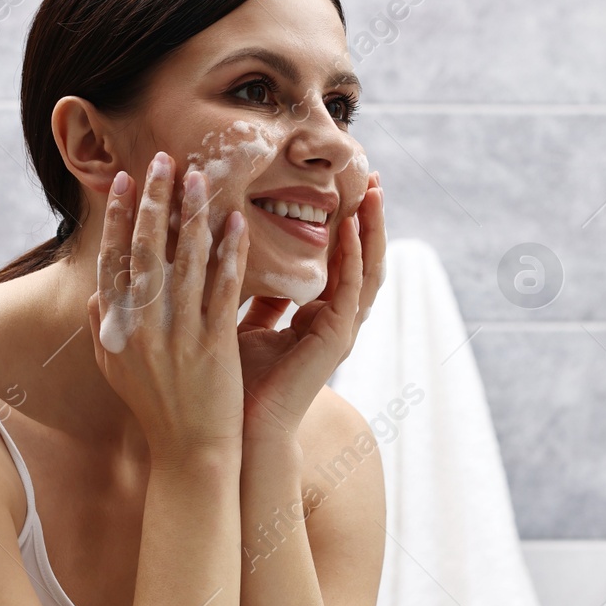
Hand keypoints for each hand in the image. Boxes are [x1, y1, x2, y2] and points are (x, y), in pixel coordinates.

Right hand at [87, 151, 249, 466]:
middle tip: (163, 160)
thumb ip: (104, 327)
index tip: (127, 180)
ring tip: (198, 177)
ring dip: (191, 215)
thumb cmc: (155, 409)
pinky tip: (233, 223)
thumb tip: (98, 289)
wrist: (190, 453)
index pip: (115, 261)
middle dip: (154, 201)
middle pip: (146, 251)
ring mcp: (178, 336)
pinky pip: (220, 289)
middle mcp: (143, 328)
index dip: (122, 219)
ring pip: (183, 263)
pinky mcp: (213, 346)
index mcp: (118, 330)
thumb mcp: (116, 368)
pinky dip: (226, 253)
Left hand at [235, 172, 386, 438]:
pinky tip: (352, 227)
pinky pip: (352, 290)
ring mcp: (340, 331)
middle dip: (369, 220)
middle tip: (375, 179)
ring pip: (368, 271)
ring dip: (373, 230)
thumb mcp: (241, 320)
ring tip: (375, 192)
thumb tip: (230, 248)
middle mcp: (334, 322)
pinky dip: (355, 257)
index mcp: (315, 317)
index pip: (340, 262)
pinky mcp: (337, 341)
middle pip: (362, 261)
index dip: (347, 226)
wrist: (241, 427)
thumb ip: (250, 291)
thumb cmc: (235, 380)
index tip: (347, 188)